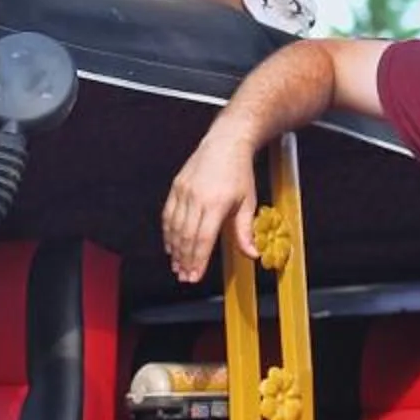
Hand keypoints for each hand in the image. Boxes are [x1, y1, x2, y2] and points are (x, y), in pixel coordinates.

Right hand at [161, 129, 261, 284]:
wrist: (226, 142)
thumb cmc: (239, 172)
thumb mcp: (248, 203)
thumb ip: (245, 231)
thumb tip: (251, 254)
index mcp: (216, 203)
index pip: (203, 240)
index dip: (197, 261)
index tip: (194, 276)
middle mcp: (196, 197)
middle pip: (186, 237)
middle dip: (185, 260)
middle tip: (185, 276)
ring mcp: (184, 191)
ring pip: (174, 228)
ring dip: (175, 249)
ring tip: (177, 265)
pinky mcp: (176, 186)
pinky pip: (168, 214)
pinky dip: (168, 232)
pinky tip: (171, 244)